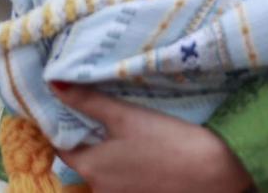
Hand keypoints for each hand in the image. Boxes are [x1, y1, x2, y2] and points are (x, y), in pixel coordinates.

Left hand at [51, 84, 253, 192]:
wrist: (215, 176)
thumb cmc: (167, 142)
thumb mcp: (124, 115)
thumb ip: (87, 101)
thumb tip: (52, 85)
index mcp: (90, 167)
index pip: (61, 145)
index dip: (62, 125)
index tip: (68, 106)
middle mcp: (99, 190)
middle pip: (84, 160)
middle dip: (87, 139)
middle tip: (98, 112)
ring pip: (105, 172)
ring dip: (109, 155)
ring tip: (124, 131)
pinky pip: (124, 184)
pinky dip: (127, 169)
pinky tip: (143, 152)